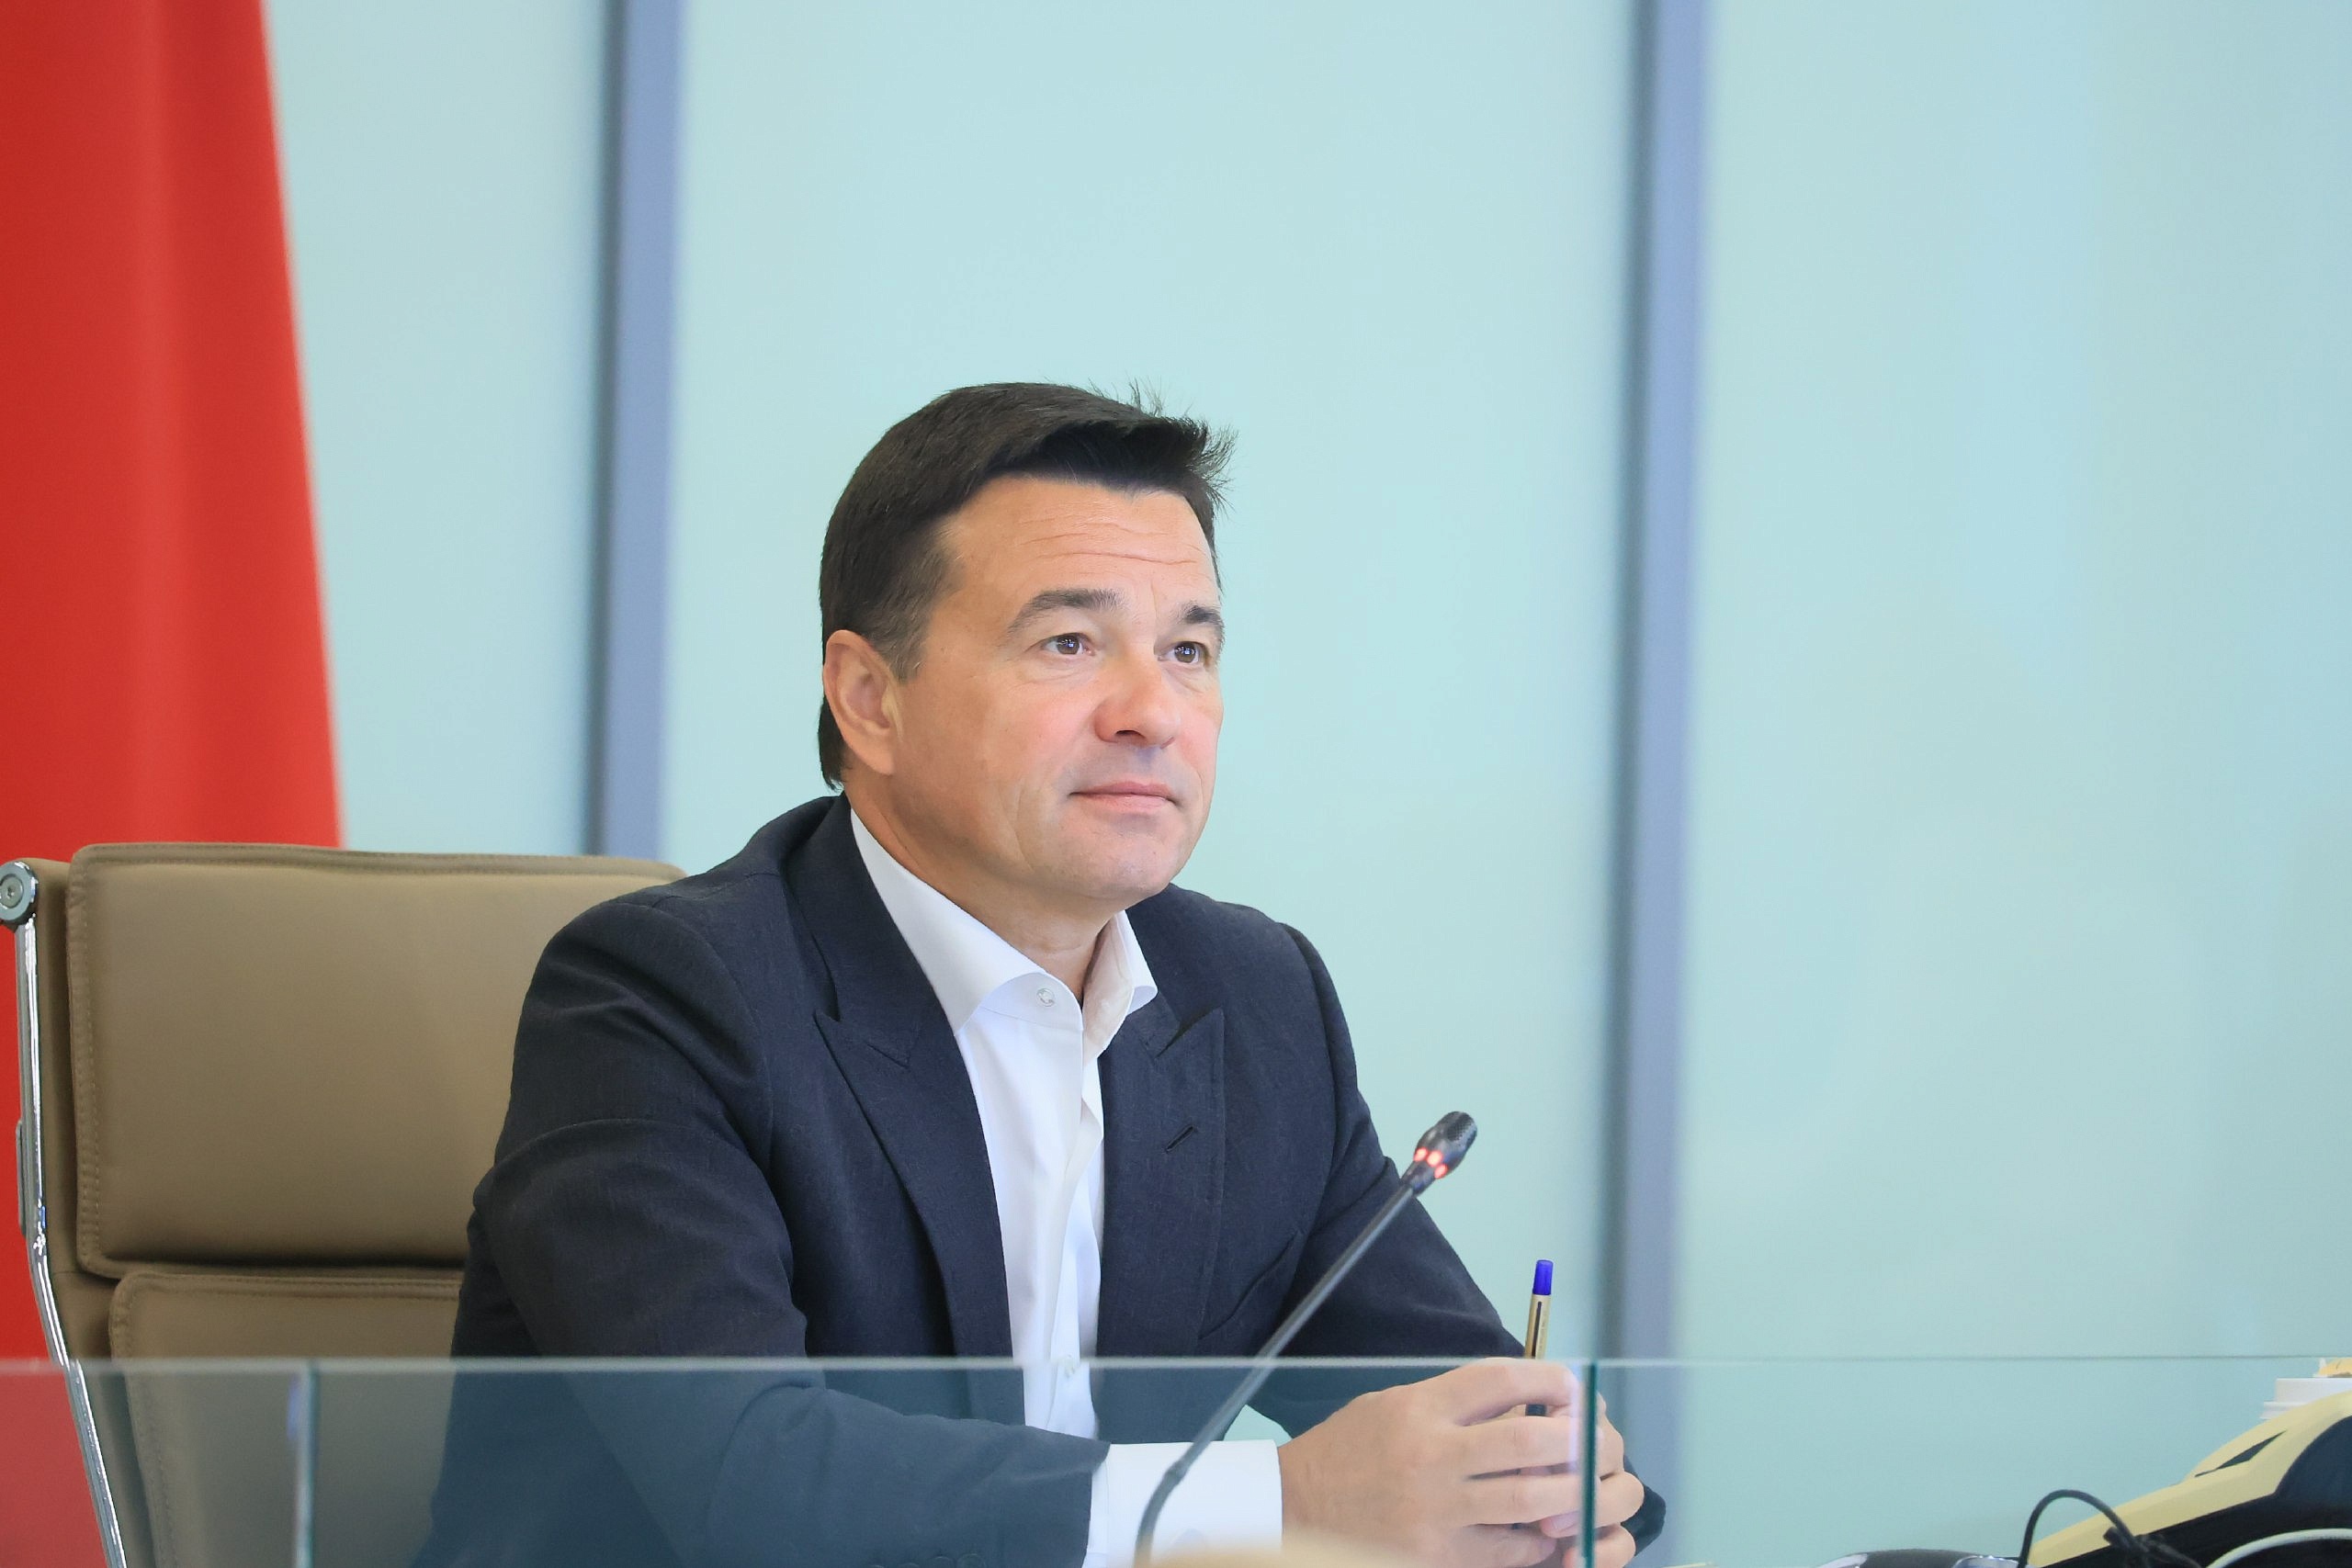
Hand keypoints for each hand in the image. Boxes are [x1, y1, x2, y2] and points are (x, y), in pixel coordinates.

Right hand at [1276, 1360, 1643, 1567]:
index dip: (1551, 1380)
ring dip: (1575, 1494)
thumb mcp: (1397, 1404)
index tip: (1575, 1387)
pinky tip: (1551, 1529)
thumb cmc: (1351, 1449)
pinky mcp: (1437, 1554)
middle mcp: (1431, 1454)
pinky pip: (1509, 1549)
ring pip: (1530, 1500)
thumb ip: (1457, 1403)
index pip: (1502, 1380)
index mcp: (1421, 1406)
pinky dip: (1540, 1539)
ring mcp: (1435, 1509)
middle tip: (1603, 1443)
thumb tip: (1532, 1402)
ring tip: (1594, 1489)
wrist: (1295, 1506)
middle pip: (1530, 1441)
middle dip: (1582, 1441)